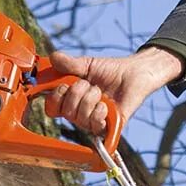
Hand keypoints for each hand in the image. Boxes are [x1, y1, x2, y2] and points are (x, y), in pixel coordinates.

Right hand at [43, 48, 183, 134]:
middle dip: (76, 93)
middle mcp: (79, 112)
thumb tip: (53, 58)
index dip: (54, 98)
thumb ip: (68, 63)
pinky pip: (95, 125)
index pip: (52, 108)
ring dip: (90, 100)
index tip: (63, 85)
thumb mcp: (87, 64)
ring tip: (100, 92)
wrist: (133, 74)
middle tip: (89, 84)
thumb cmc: (110, 70)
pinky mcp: (108, 127)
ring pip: (79, 118)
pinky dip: (99, 112)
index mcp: (70, 99)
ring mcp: (93, 121)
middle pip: (66, 112)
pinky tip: (106, 104)